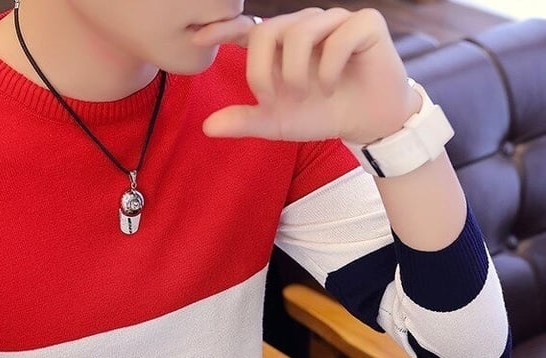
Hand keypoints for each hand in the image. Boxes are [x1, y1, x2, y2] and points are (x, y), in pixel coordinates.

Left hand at [194, 8, 420, 144]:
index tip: (199, 38)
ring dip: (296, 73)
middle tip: (270, 100)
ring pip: (300, 31)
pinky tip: (331, 87)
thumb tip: (207, 127)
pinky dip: (328, 68)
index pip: (249, 28)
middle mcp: (305, 25)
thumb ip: (245, 120)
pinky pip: (337, 36)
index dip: (223, 29)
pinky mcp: (365, 23)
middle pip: (267, 31)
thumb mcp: (277, 122)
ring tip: (306, 95)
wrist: (366, 121)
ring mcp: (334, 20)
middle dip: (262, 71)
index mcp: (282, 43)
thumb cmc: (321, 114)